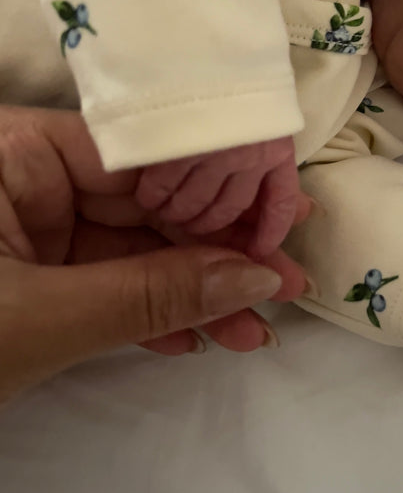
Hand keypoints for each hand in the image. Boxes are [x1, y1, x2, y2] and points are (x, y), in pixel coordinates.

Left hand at [0, 107, 308, 401]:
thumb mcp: (40, 318)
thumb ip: (146, 296)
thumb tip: (253, 279)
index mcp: (16, 155)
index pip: (138, 156)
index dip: (216, 189)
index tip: (282, 220)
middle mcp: (28, 181)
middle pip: (145, 206)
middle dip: (216, 254)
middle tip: (286, 284)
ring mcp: (31, 232)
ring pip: (131, 253)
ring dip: (191, 296)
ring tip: (255, 327)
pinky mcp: (34, 278)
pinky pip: (105, 287)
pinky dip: (147, 316)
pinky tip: (198, 336)